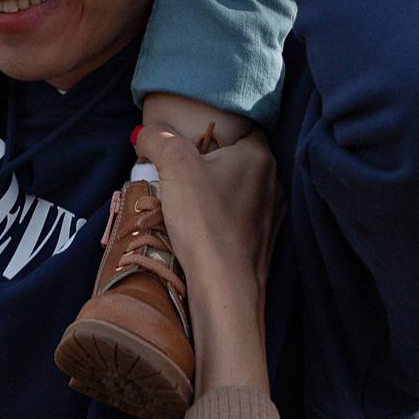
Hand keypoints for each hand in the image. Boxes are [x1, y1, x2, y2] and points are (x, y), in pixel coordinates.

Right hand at [136, 125, 276, 395]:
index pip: (239, 127)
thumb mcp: (174, 165)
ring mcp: (271, 216)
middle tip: (178, 174)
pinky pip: (237, 219)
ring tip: (185, 204)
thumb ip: (157, 138)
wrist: (225, 291)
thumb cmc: (204, 222)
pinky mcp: (263, 243)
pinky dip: (219, 219)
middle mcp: (273, 182)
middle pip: (234, 159)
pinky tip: (199, 231)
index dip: (211, 129)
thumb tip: (145, 132)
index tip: (186, 142)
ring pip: (236, 190)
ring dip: (213, 193)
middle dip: (207, 164)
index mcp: (260, 155)